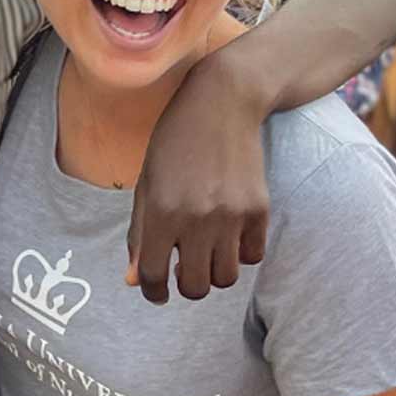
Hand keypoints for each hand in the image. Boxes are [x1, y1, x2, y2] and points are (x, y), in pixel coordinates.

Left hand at [128, 53, 268, 303]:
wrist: (222, 103)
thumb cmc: (174, 142)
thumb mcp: (146, 184)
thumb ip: (140, 234)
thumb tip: (135, 280)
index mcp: (161, 212)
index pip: (153, 276)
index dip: (152, 291)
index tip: (156, 292)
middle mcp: (197, 218)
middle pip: (195, 288)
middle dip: (185, 285)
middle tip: (183, 269)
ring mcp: (232, 215)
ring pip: (226, 278)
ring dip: (213, 272)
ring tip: (206, 251)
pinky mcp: (259, 209)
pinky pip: (252, 257)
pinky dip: (240, 254)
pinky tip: (229, 234)